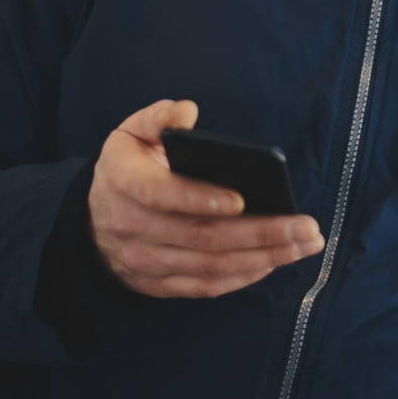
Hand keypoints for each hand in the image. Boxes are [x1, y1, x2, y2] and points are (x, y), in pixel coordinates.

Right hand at [89, 99, 323, 297]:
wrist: (92, 222)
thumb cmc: (128, 168)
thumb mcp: (131, 133)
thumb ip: (158, 117)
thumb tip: (187, 112)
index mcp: (124, 182)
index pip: (161, 195)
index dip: (200, 198)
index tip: (242, 199)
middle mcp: (131, 227)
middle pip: (201, 236)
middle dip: (260, 233)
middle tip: (305, 226)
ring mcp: (145, 261)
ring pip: (210, 266)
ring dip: (264, 258)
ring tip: (305, 244)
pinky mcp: (158, 285)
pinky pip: (205, 286)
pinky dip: (242, 278)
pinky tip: (275, 262)